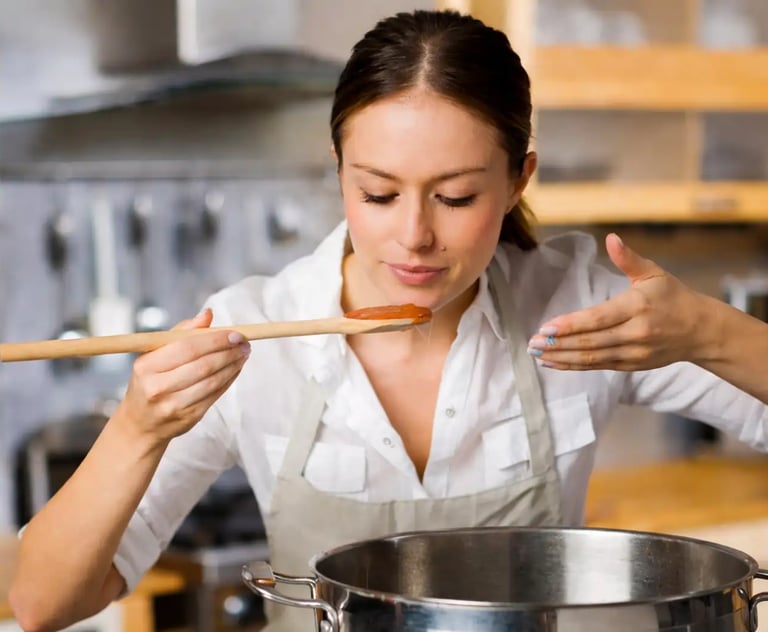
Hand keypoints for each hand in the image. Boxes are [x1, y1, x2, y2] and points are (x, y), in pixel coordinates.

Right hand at [115, 308, 250, 444]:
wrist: (141, 423)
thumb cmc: (150, 380)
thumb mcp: (155, 354)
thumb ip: (181, 332)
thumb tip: (207, 314)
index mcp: (147, 366)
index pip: (187, 348)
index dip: (215, 340)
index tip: (234, 334)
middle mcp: (157, 387)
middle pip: (203, 365)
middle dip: (229, 352)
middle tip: (245, 343)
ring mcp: (173, 405)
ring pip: (212, 381)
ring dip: (233, 366)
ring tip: (243, 354)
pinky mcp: (188, 418)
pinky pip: (215, 395)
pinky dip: (229, 379)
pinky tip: (235, 369)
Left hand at [527, 233, 705, 370]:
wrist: (701, 330)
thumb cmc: (673, 297)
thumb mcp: (654, 273)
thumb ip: (628, 259)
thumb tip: (611, 238)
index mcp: (637, 307)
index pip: (598, 318)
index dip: (571, 325)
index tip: (546, 327)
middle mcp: (635, 333)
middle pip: (591, 341)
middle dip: (559, 344)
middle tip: (532, 342)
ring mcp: (634, 353)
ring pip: (592, 358)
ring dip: (562, 357)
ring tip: (536, 354)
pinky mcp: (631, 366)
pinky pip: (598, 366)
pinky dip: (574, 366)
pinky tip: (554, 362)